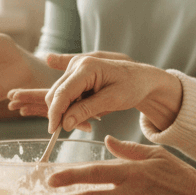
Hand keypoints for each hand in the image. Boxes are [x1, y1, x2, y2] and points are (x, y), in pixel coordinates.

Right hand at [10, 54, 181, 133]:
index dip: (55, 113)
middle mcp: (77, 63)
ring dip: (68, 112)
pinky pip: (66, 94)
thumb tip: (65, 123)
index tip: (54, 131)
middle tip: (82, 128)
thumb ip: (86, 110)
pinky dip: (72, 107)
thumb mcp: (111, 100)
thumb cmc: (131, 86)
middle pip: (56, 94)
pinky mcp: (76, 74)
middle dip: (62, 114)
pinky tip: (87, 113)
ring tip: (90, 122)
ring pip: (59, 95)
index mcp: (86, 67)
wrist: (141, 78)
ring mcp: (75, 66)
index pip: (62, 93)